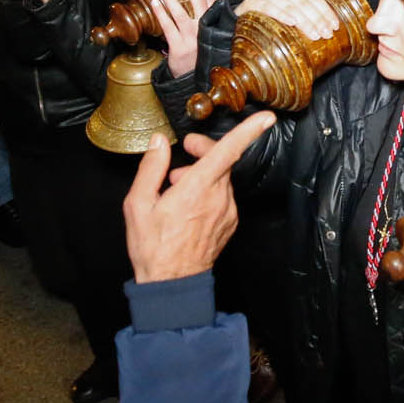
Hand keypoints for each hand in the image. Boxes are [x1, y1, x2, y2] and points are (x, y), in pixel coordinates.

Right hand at [122, 109, 275, 282]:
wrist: (172, 284)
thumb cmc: (153, 247)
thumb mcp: (138, 204)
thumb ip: (151, 168)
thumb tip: (158, 143)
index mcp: (197, 188)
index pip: (228, 151)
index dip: (248, 131)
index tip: (265, 118)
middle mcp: (218, 198)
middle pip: (222, 160)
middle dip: (204, 149)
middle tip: (186, 150)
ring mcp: (228, 211)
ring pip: (221, 178)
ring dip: (203, 173)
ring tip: (177, 186)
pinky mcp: (230, 222)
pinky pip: (222, 196)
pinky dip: (208, 191)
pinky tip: (188, 204)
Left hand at [151, 0, 219, 79]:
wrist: (196, 80)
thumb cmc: (204, 53)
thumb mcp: (214, 34)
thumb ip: (216, 14)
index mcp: (215, 25)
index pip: (210, 0)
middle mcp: (205, 31)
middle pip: (199, 3)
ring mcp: (192, 39)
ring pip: (181, 14)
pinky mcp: (178, 48)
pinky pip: (168, 27)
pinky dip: (161, 14)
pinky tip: (155, 3)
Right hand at [235, 0, 337, 40]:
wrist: (243, 11)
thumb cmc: (271, 6)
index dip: (324, 10)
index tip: (334, 25)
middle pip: (302, 2)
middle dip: (317, 19)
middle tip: (326, 33)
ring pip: (289, 5)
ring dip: (303, 20)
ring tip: (314, 34)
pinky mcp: (252, 3)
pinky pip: (269, 8)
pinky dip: (281, 14)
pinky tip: (292, 22)